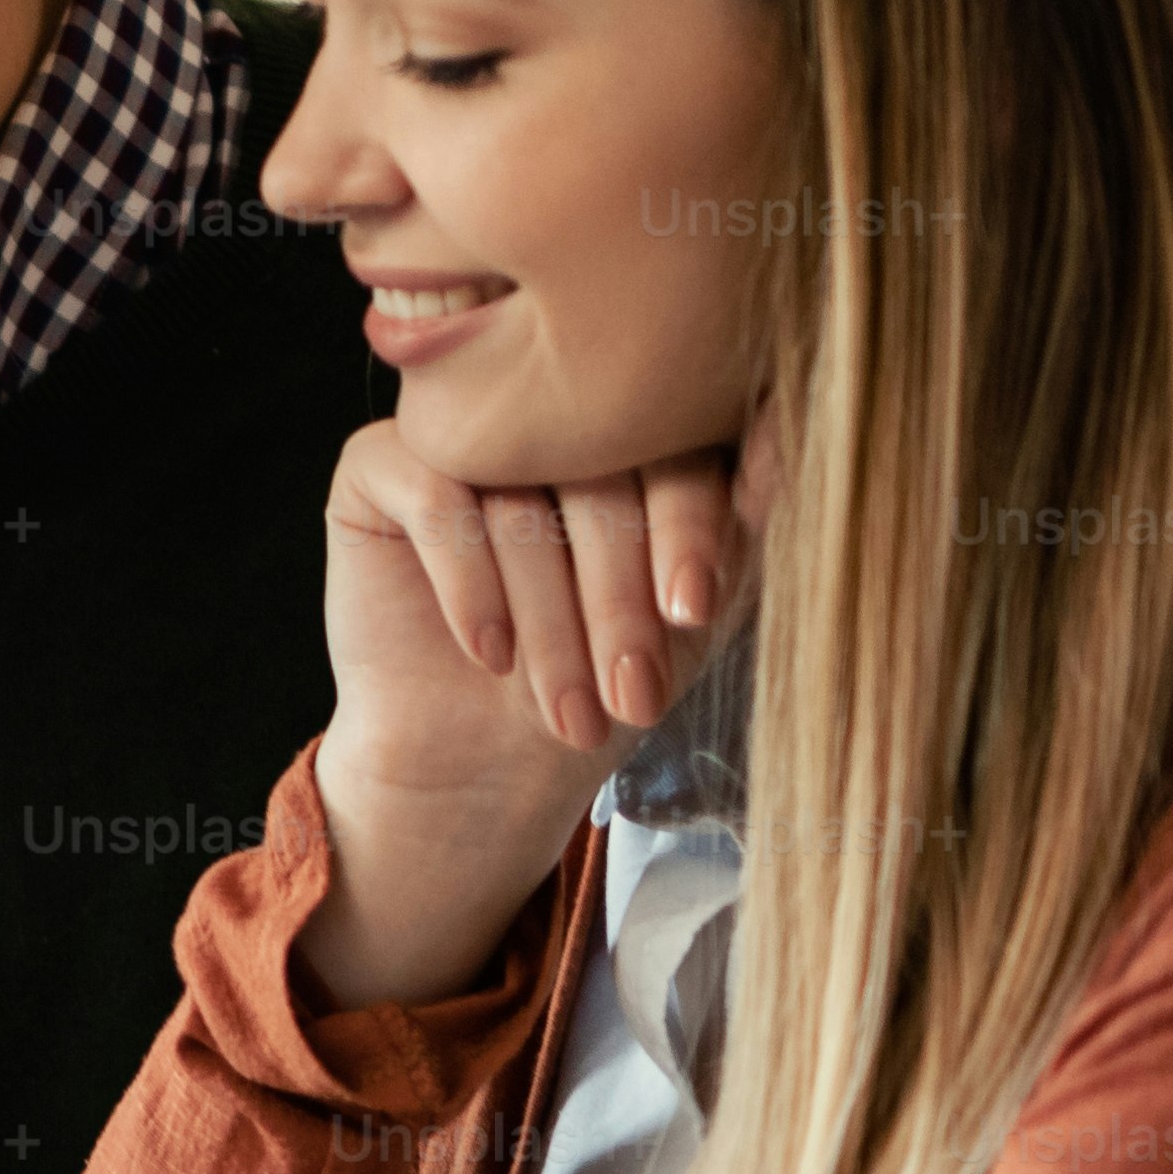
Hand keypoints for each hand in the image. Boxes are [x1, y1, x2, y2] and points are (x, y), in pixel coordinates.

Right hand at [300, 412, 766, 1011]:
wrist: (482, 764)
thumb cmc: (605, 682)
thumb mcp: (699, 611)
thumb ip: (748, 522)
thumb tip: (790, 432)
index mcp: (638, 424)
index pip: (678, 439)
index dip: (691, 524)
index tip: (694, 611)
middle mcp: (551, 409)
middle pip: (598, 468)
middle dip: (620, 596)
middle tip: (632, 694)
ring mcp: (465, 430)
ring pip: (519, 493)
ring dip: (550, 618)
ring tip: (568, 709)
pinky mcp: (382, 464)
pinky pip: (434, 493)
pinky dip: (469, 583)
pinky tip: (488, 653)